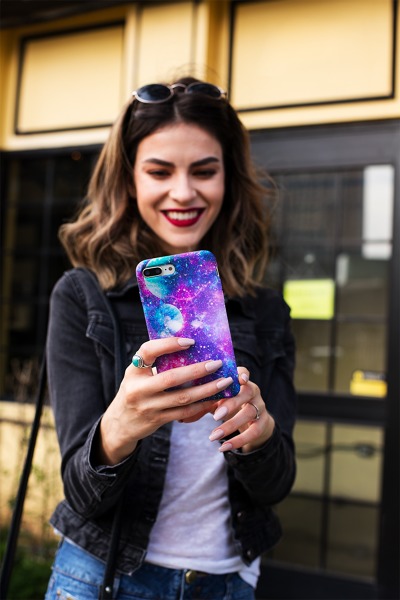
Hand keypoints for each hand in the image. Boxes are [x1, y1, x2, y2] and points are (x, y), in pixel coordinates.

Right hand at [97, 337, 229, 464]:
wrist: (120, 423)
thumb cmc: (135, 390)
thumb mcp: (137, 374)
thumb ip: (155, 363)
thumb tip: (189, 345)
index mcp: (133, 370)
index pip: (148, 351)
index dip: (169, 344)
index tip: (190, 341)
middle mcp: (138, 389)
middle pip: (171, 378)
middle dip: (197, 370)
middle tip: (217, 363)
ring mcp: (148, 407)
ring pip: (182, 397)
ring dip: (206, 389)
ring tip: (224, 381)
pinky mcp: (157, 420)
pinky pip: (184, 412)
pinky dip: (201, 404)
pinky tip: (215, 398)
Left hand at [208, 368, 274, 452]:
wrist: (250, 421)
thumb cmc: (227, 405)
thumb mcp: (216, 401)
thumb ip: (202, 404)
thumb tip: (180, 418)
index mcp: (241, 381)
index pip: (243, 372)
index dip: (242, 374)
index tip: (239, 379)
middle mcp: (253, 391)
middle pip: (247, 393)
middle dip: (232, 403)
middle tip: (215, 416)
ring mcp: (260, 406)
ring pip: (250, 413)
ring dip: (230, 425)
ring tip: (213, 436)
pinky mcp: (263, 422)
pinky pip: (253, 432)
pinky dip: (238, 440)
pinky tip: (223, 447)